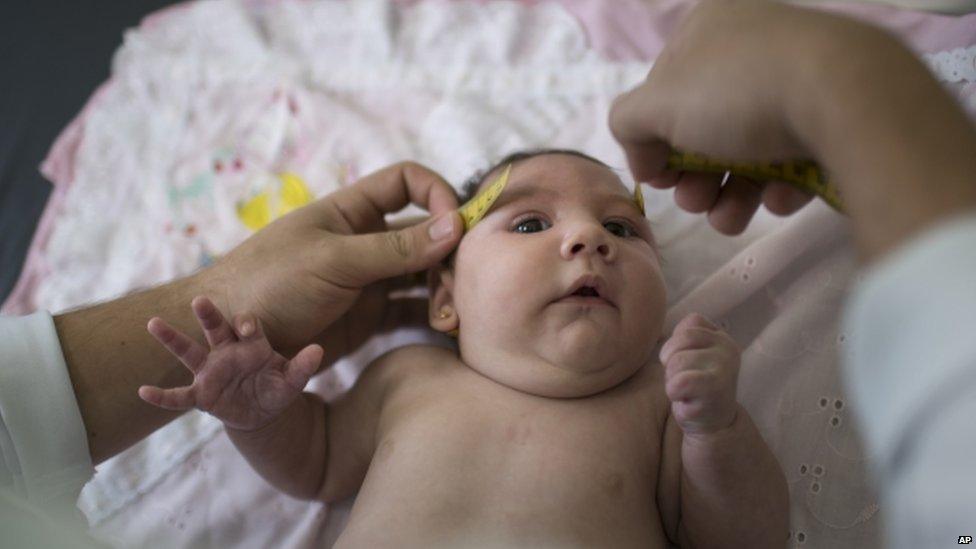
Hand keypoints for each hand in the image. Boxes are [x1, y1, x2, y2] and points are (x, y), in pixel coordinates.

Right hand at [138, 296, 323, 431]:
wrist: (263, 412)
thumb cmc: (276, 387)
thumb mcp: (292, 380)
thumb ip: (303, 367)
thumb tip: (318, 351)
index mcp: (251, 344)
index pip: (247, 326)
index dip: (246, 324)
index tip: (245, 327)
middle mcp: (226, 352)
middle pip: (215, 328)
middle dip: (208, 315)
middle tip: (199, 300)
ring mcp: (210, 372)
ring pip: (189, 352)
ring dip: (172, 338)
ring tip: (153, 322)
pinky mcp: (201, 395)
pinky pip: (179, 396)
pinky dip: (162, 396)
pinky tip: (143, 392)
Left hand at [198, 161, 461, 363]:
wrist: (230, 341)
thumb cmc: (269, 285)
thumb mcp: (334, 261)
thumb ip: (395, 247)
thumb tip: (456, 224)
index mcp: (352, 211)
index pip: (407, 182)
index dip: (437, 194)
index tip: (457, 225)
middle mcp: (367, 241)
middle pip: (427, 233)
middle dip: (450, 254)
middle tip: (462, 286)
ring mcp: (370, 281)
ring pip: (425, 274)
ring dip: (445, 289)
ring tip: (450, 317)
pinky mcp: (370, 318)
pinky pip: (413, 310)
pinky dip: (433, 317)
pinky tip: (447, 330)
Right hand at [609, 0, 856, 233]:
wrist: (847, 97)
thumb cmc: (737, 92)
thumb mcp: (655, 106)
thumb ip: (628, 126)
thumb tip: (645, 158)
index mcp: (710, 26)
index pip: (665, 89)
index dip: (654, 139)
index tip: (658, 178)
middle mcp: (755, 45)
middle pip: (707, 125)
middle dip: (695, 177)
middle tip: (695, 202)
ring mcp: (801, 77)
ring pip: (750, 147)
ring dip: (729, 194)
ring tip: (729, 218)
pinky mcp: (839, 113)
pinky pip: (796, 154)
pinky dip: (780, 184)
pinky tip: (778, 199)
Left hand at [659, 313, 740, 435]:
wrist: (714, 424)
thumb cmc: (696, 384)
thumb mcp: (694, 353)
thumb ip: (686, 335)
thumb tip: (662, 331)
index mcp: (722, 338)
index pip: (691, 322)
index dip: (678, 343)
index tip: (687, 361)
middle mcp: (728, 350)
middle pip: (680, 341)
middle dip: (671, 361)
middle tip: (683, 379)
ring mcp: (723, 371)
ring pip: (676, 362)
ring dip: (672, 379)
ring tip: (686, 390)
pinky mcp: (714, 392)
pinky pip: (677, 383)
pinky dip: (674, 393)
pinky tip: (687, 400)